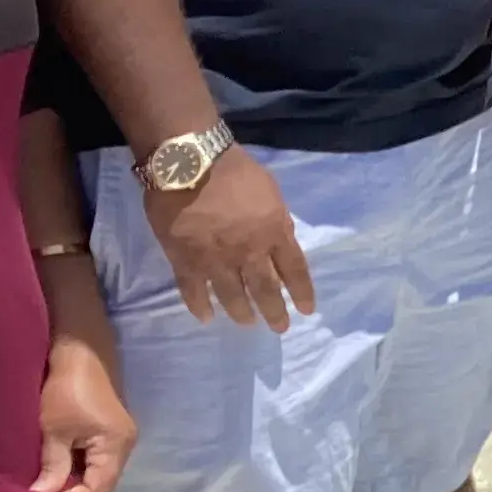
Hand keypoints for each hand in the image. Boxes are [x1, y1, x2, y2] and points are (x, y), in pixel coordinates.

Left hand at [32, 330, 137, 491]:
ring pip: (101, 472)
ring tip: (50, 474)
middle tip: (46, 486)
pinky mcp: (112, 431)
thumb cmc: (66, 388)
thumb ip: (52, 465)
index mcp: (116, 445)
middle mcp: (126, 445)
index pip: (100, 488)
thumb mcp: (53, 429)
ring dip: (77, 478)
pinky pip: (99, 460)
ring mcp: (121, 438)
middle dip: (75, 490)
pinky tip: (61, 459)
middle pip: (104, 484)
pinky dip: (80, 465)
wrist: (79, 352)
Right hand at [142, 145, 316, 329]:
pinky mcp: (185, 261)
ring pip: (232, 296)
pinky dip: (200, 306)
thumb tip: (278, 237)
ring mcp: (216, 260)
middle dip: (275, 312)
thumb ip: (276, 219)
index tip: (307, 310)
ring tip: (247, 322)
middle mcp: (249, 253)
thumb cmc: (234, 169)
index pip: (295, 270)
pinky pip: (194, 291)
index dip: (302, 293)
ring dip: (241, 313)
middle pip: (266, 291)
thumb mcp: (270, 191)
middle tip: (279, 328)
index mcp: (274, 232)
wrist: (188, 163)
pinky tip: (206, 317)